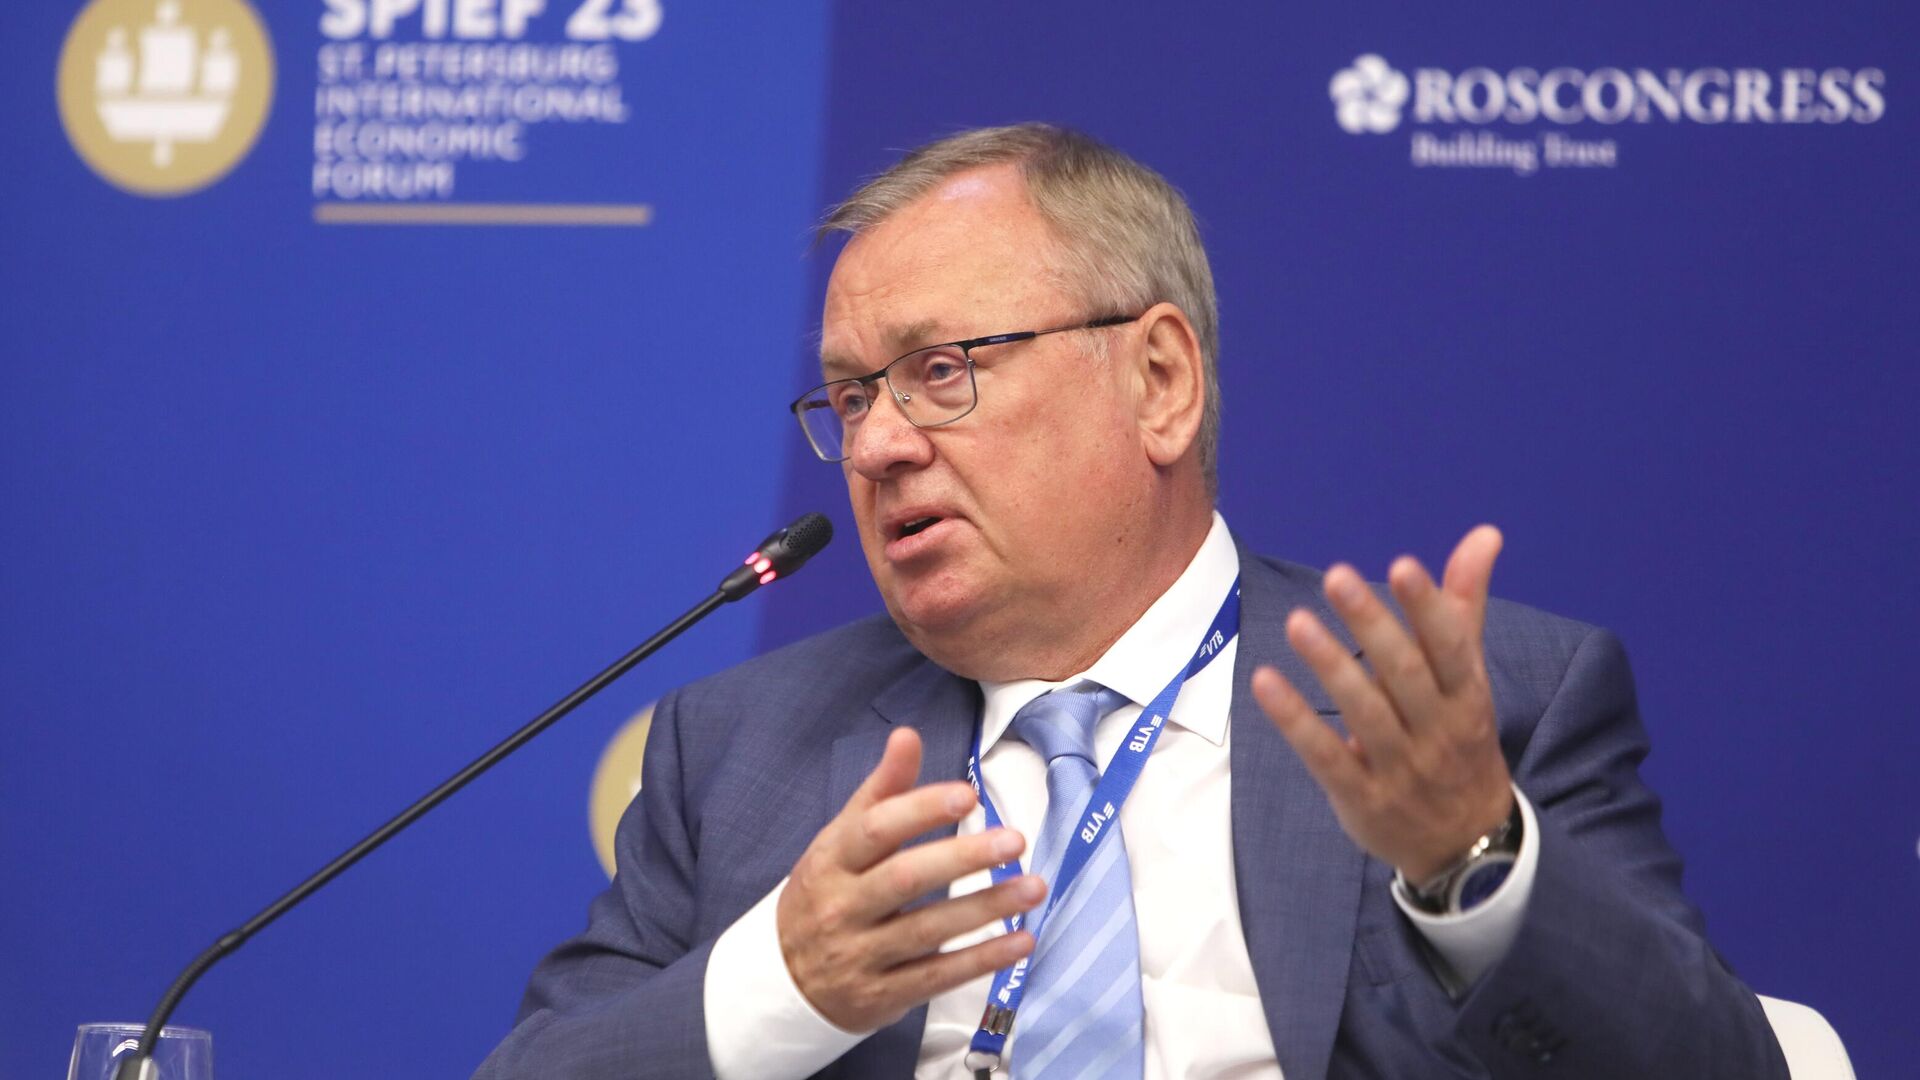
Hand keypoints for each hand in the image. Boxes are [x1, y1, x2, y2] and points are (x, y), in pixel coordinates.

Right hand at [775, 726, 1046, 1031]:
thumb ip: (881, 791)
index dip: (921, 810)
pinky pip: (937, 977)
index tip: (967, 795)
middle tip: (1014, 840)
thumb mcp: (839, 840)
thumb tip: (907, 736)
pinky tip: (1021, 940)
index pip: (875, 829)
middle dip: (962, 858)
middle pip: (904, 879)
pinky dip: (982, 960)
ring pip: (927, 931)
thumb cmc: (826, 892)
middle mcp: (841, 907)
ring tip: (1033, 886)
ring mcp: (860, 954)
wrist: (783, 978)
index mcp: (830, 860)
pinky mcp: (881, 995)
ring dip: (986, 908)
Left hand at [1251, 525, 1514, 882]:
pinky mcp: (1362, 796)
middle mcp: (1438, 731)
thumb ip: (1463, 606)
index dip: (1429, 608)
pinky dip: (1295, 721)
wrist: (1466, 845)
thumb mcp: (1468, 679)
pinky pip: (1326, 756)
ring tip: (1297, 621)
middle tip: (1337, 575)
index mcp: (1467, 697)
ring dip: (1330, 666)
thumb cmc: (1459, 740)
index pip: (1451, 648)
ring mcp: (1400, 768)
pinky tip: (1265, 682)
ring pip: (1365, 713)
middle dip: (1372, 625)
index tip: (1403, 565)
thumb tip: (1485, 533)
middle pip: (1405, 674)